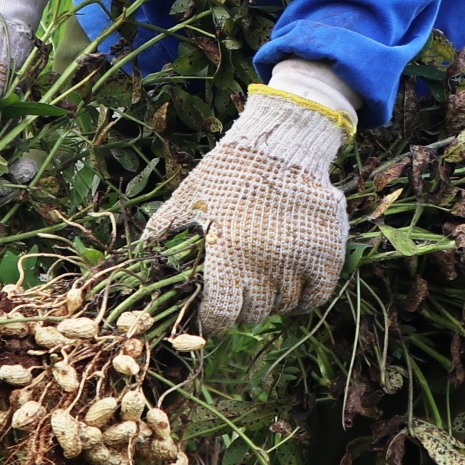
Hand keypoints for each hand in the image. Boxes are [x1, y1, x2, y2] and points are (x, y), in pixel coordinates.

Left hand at [142, 77, 352, 334]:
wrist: (280, 144)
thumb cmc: (226, 173)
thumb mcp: (185, 200)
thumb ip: (161, 234)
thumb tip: (136, 268)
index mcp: (228, 250)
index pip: (221, 314)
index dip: (213, 320)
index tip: (211, 315)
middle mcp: (267, 259)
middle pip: (253, 313)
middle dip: (241, 306)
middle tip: (237, 289)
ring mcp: (301, 257)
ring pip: (284, 305)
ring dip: (271, 299)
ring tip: (263, 277)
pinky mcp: (328, 252)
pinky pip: (316, 295)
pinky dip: (303, 296)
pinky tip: (291, 284)